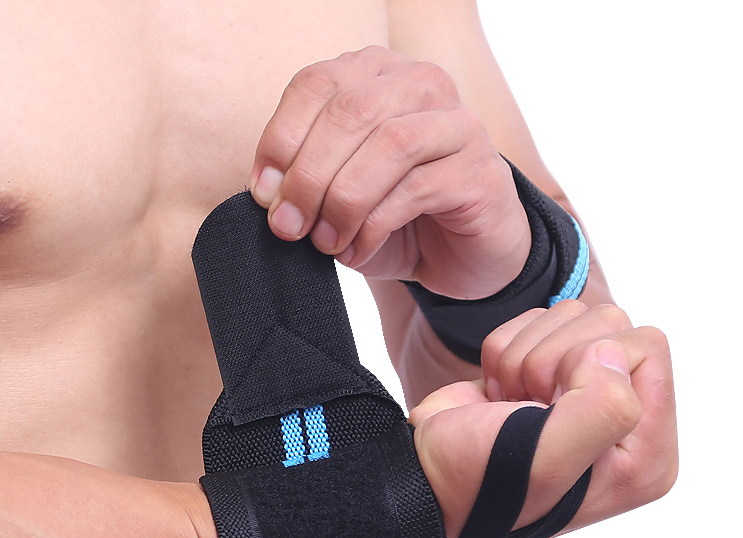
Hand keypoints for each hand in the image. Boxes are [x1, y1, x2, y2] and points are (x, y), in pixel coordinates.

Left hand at [250, 46, 530, 299]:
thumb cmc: (396, 218)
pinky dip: (374, 226)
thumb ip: (307, 181)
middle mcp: (421, 86)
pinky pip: (417, 189)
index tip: (263, 194)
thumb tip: (268, 193)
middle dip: (308, 176)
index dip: (281, 138)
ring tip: (325, 244)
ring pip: (388, 143)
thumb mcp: (340, 193)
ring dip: (343, 201)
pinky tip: (356, 251)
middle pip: (350, 110)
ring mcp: (458, 124)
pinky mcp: (480, 170)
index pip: (317, 83)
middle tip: (288, 227)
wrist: (461, 255)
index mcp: (377, 75)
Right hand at [409, 301, 677, 537]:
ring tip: (508, 405)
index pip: (647, 347)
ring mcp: (584, 393)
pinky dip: (502, 352)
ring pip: (571, 318)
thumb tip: (610, 351)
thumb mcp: (546, 460)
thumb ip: (603, 408)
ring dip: (522, 357)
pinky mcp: (545, 372)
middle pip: (610, 325)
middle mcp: (624, 420)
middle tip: (524, 406)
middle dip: (550, 359)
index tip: (548, 404)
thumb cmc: (478, 485)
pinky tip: (496, 396)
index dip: (588, 362)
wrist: (424, 482)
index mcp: (645, 453)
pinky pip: (537, 321)